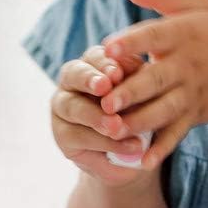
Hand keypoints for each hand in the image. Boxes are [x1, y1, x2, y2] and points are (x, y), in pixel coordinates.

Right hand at [50, 44, 147, 182]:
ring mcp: (63, 109)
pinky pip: (79, 138)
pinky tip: (127, 148)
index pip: (95, 56)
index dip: (105, 63)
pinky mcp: (63, 137)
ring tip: (117, 127)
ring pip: (74, 108)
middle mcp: (71, 82)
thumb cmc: (140, 112)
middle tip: (105, 87)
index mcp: (93, 63)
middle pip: (73, 74)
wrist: (132, 151)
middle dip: (89, 79)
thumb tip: (144, 76)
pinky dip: (105, 144)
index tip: (118, 73)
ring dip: (96, 117)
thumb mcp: (144, 98)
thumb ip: (139, 86)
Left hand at [99, 0, 207, 167]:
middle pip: (156, 79)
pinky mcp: (197, 113)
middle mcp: (188, 64)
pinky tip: (143, 162)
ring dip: (139, 122)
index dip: (132, 42)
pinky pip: (178, 133)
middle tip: (106, 102)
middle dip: (131, 92)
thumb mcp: (197, 5)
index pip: (155, 35)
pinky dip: (162, 148)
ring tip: (113, 132)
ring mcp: (194, 92)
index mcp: (185, 33)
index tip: (107, 48)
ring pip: (164, 110)